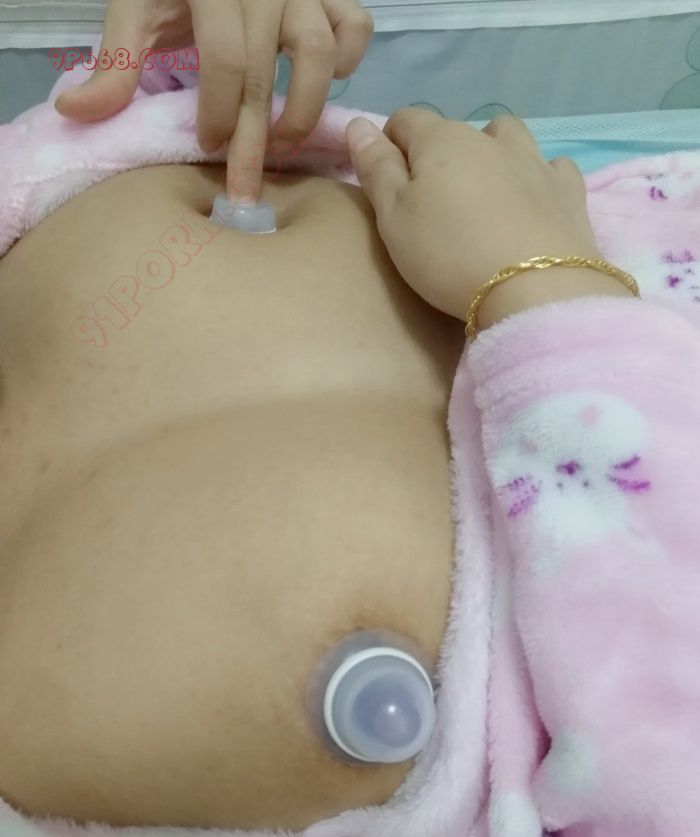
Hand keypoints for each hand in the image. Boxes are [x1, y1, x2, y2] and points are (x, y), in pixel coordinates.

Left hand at [55, 0, 372, 200]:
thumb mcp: (138, 10)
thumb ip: (116, 61)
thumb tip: (75, 113)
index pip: (225, 62)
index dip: (218, 113)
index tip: (207, 147)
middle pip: (266, 76)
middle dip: (255, 143)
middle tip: (245, 192)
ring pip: (321, 53)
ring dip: (304, 108)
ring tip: (284, 144)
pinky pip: (354, 27)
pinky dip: (348, 59)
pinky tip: (323, 83)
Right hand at [346, 109, 607, 321]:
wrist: (533, 289)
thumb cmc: (448, 255)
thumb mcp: (393, 219)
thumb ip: (376, 169)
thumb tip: (359, 123)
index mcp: (441, 141)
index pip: (406, 120)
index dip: (390, 142)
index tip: (386, 175)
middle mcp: (489, 139)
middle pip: (456, 130)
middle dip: (439, 153)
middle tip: (433, 198)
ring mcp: (534, 160)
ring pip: (507, 135)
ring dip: (491, 150)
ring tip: (484, 187)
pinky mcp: (568, 189)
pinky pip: (552, 165)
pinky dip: (538, 174)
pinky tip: (532, 197)